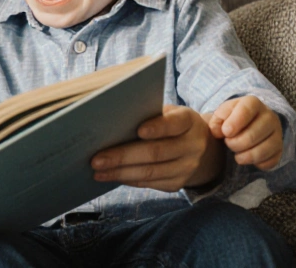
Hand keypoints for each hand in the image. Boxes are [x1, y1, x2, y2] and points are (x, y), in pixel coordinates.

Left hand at [90, 105, 223, 191]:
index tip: (138, 130)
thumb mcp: (168, 112)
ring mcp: (187, 167)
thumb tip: (112, 121)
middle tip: (97, 159)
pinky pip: (150, 183)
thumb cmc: (170, 122)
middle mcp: (193, 145)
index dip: (158, 127)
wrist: (199, 146)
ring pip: (151, 172)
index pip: (174, 124)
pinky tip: (111, 176)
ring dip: (121, 173)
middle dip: (123, 156)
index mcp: (189, 121)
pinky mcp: (178, 183)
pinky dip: (128, 180)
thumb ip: (148, 113)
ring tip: (98, 171)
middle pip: (156, 152)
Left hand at [209, 96, 283, 169]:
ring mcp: (277, 133)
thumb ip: (216, 121)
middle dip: (236, 143)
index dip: (235, 122)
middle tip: (228, 143)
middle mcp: (269, 116)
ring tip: (236, 154)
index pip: (247, 109)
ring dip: (245, 156)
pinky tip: (248, 158)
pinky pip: (270, 161)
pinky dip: (256, 163)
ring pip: (263, 150)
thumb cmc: (230, 120)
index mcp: (253, 103)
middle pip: (254, 134)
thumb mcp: (220, 116)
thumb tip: (219, 131)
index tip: (225, 132)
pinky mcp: (280, 150)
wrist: (243, 128)